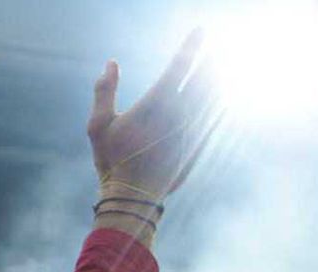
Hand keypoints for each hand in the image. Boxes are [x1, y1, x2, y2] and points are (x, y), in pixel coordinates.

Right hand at [88, 29, 220, 202]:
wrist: (134, 195)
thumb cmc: (111, 160)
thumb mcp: (98, 125)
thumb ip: (104, 91)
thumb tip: (111, 63)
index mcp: (156, 103)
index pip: (180, 65)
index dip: (192, 46)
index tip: (201, 30)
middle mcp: (180, 113)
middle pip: (203, 77)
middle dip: (210, 60)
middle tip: (215, 48)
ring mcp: (193, 129)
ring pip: (212, 96)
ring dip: (216, 79)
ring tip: (219, 68)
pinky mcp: (199, 144)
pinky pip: (214, 117)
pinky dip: (218, 103)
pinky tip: (219, 98)